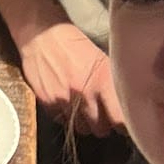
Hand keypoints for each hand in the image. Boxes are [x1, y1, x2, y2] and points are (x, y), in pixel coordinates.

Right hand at [20, 23, 125, 137]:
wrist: (41, 35)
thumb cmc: (74, 43)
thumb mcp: (101, 58)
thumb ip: (111, 84)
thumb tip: (123, 104)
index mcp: (103, 80)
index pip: (119, 119)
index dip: (122, 124)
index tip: (122, 122)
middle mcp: (85, 93)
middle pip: (101, 129)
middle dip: (104, 124)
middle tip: (103, 114)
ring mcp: (64, 100)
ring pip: (82, 128)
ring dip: (86, 123)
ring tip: (85, 109)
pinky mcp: (47, 103)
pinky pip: (62, 121)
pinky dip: (67, 117)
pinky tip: (68, 102)